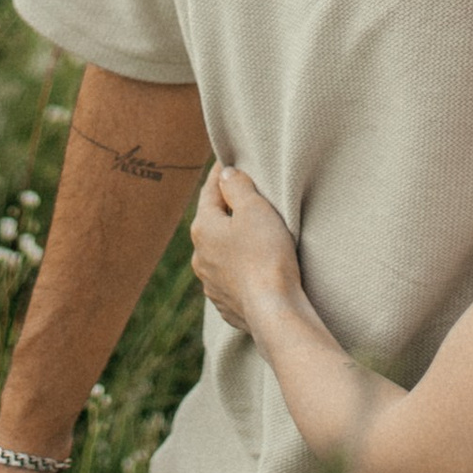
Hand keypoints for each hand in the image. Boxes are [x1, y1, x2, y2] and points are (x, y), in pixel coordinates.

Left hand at [190, 163, 300, 337]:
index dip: (220, 175)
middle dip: (226, 211)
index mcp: (203, 229)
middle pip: (212, 224)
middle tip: (242, 198)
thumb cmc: (265, 254)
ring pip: (220, 254)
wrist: (273, 310)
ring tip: (251, 236)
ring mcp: (211, 284)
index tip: (226, 162)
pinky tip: (253, 268)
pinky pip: (230, 279)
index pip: (210, 192)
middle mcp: (200, 257)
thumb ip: (237, 187)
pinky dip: (239, 269)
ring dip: (232, 243)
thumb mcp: (254, 209)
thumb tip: (225, 174)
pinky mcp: (226, 304)